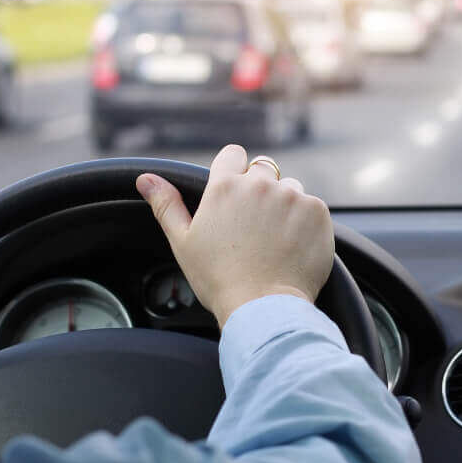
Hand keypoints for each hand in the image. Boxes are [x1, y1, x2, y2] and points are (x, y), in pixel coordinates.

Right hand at [136, 145, 333, 327]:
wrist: (263, 308)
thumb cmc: (218, 278)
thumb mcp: (183, 242)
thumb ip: (166, 204)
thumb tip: (145, 178)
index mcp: (224, 187)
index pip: (232, 154)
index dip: (233, 172)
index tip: (234, 194)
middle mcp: (260, 184)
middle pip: (263, 170)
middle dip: (259, 190)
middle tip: (254, 226)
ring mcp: (292, 196)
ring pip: (290, 188)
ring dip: (284, 205)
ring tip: (275, 239)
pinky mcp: (317, 212)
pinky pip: (311, 206)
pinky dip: (305, 222)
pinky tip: (293, 245)